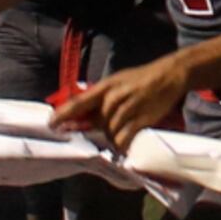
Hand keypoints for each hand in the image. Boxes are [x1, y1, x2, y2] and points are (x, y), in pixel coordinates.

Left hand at [56, 58, 188, 151]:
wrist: (169, 74)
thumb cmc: (141, 79)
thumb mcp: (117, 82)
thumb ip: (99, 99)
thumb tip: (79, 116)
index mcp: (104, 87)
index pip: (77, 104)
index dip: (61, 115)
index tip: (51, 125)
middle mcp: (112, 98)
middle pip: (95, 124)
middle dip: (99, 129)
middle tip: (111, 125)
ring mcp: (126, 109)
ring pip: (108, 134)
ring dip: (113, 137)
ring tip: (125, 129)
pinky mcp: (140, 120)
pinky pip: (122, 139)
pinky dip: (122, 144)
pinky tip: (125, 144)